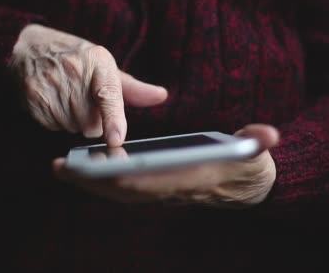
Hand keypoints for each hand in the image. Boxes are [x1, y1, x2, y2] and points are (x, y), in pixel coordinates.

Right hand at [9, 24, 167, 145]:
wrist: (28, 46)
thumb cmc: (76, 58)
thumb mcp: (104, 65)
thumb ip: (132, 88)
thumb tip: (160, 96)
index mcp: (98, 62)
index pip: (108, 94)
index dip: (112, 118)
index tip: (116, 138)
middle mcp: (74, 72)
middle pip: (92, 124)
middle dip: (91, 119)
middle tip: (82, 97)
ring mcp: (50, 85)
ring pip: (72, 127)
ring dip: (73, 120)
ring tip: (66, 96)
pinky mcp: (33, 98)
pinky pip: (53, 126)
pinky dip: (55, 119)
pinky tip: (52, 100)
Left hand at [54, 124, 278, 207]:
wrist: (247, 188)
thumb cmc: (250, 167)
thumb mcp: (258, 153)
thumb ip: (258, 144)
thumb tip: (267, 136)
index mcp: (192, 179)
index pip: (157, 182)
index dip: (128, 176)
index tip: (102, 168)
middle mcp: (172, 190)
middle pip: (126, 190)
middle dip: (94, 181)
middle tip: (62, 168)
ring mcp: (162, 192)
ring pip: (120, 191)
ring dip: (90, 182)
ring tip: (60, 168)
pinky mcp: (157, 188)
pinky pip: (122, 188)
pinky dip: (99, 181)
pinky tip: (80, 170)